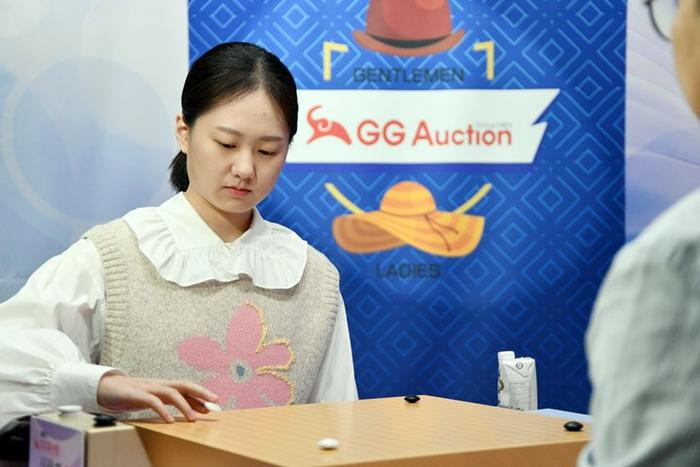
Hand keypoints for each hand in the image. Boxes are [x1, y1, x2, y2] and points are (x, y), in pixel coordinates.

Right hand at [97, 372, 218, 422]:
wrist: (105, 387)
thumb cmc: (131, 394)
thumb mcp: (153, 398)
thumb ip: (169, 402)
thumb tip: (190, 411)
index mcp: (164, 385)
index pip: (187, 387)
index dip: (201, 394)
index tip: (215, 404)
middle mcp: (159, 384)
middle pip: (184, 384)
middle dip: (201, 392)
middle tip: (215, 401)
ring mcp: (148, 387)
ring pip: (171, 392)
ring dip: (185, 405)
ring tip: (194, 419)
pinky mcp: (135, 394)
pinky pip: (152, 401)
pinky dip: (162, 410)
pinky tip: (169, 420)